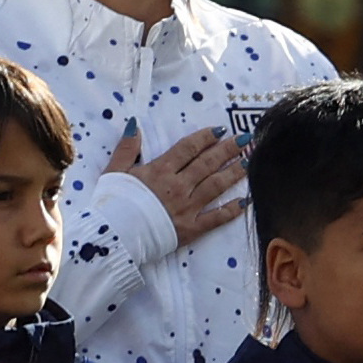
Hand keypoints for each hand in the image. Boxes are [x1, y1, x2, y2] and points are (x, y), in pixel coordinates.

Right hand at [113, 118, 249, 242]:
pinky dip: (232, 210)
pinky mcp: (191, 229)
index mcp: (160, 170)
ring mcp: (187, 208)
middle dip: (228, 150)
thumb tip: (136, 125)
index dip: (205, 137)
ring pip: (216, 186)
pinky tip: (245, 201)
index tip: (221, 129)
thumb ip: (127, 148)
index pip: (188, 148)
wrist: (113, 237)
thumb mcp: (114, 171)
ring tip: (250, 161)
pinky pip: (216, 218)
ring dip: (234, 173)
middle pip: (207, 164)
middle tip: (245, 139)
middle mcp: (178, 186)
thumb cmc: (112, 204)